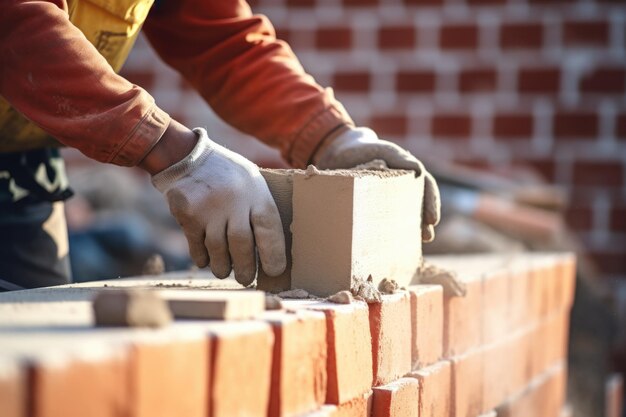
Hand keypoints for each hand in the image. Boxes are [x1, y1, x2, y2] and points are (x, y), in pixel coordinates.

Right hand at [151, 128, 285, 285]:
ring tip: (225, 272)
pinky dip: (202, 257)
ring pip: (218, 250)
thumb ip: (261, 209)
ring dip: (223, 266)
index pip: (269, 229)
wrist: (189, 157)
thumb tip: (273, 250)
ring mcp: (209, 208)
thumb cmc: (229, 176)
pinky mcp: (187, 214)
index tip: (275, 270)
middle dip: (246, 268)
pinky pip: (197, 246)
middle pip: (242, 245)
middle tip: (246, 279)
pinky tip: (206, 260)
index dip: (273, 254)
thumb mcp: (252, 181)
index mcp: (256, 192)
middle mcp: (233, 200)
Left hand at [313, 127, 439, 241]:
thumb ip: (400, 158)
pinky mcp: (369, 209)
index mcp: (408, 175)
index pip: (426, 188)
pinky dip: (387, 235)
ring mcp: (386, 201)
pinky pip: (380, 223)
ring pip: (401, 217)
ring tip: (412, 244)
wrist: (338, 154)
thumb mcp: (384, 151)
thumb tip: (419, 171)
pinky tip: (387, 247)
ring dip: (409, 231)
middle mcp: (400, 190)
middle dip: (423, 223)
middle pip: (417, 207)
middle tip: (427, 236)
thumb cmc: (366, 150)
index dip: (431, 203)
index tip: (432, 220)